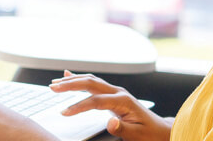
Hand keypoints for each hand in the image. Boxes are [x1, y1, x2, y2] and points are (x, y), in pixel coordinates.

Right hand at [50, 70, 172, 140]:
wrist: (160, 130)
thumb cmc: (149, 134)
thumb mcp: (137, 135)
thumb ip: (122, 129)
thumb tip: (110, 122)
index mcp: (123, 101)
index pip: (95, 101)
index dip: (78, 106)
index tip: (64, 112)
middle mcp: (118, 92)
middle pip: (90, 84)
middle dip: (70, 85)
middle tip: (52, 88)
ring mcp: (116, 91)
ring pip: (91, 81)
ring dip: (72, 81)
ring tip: (55, 83)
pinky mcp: (113, 94)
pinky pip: (94, 83)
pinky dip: (80, 79)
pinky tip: (69, 76)